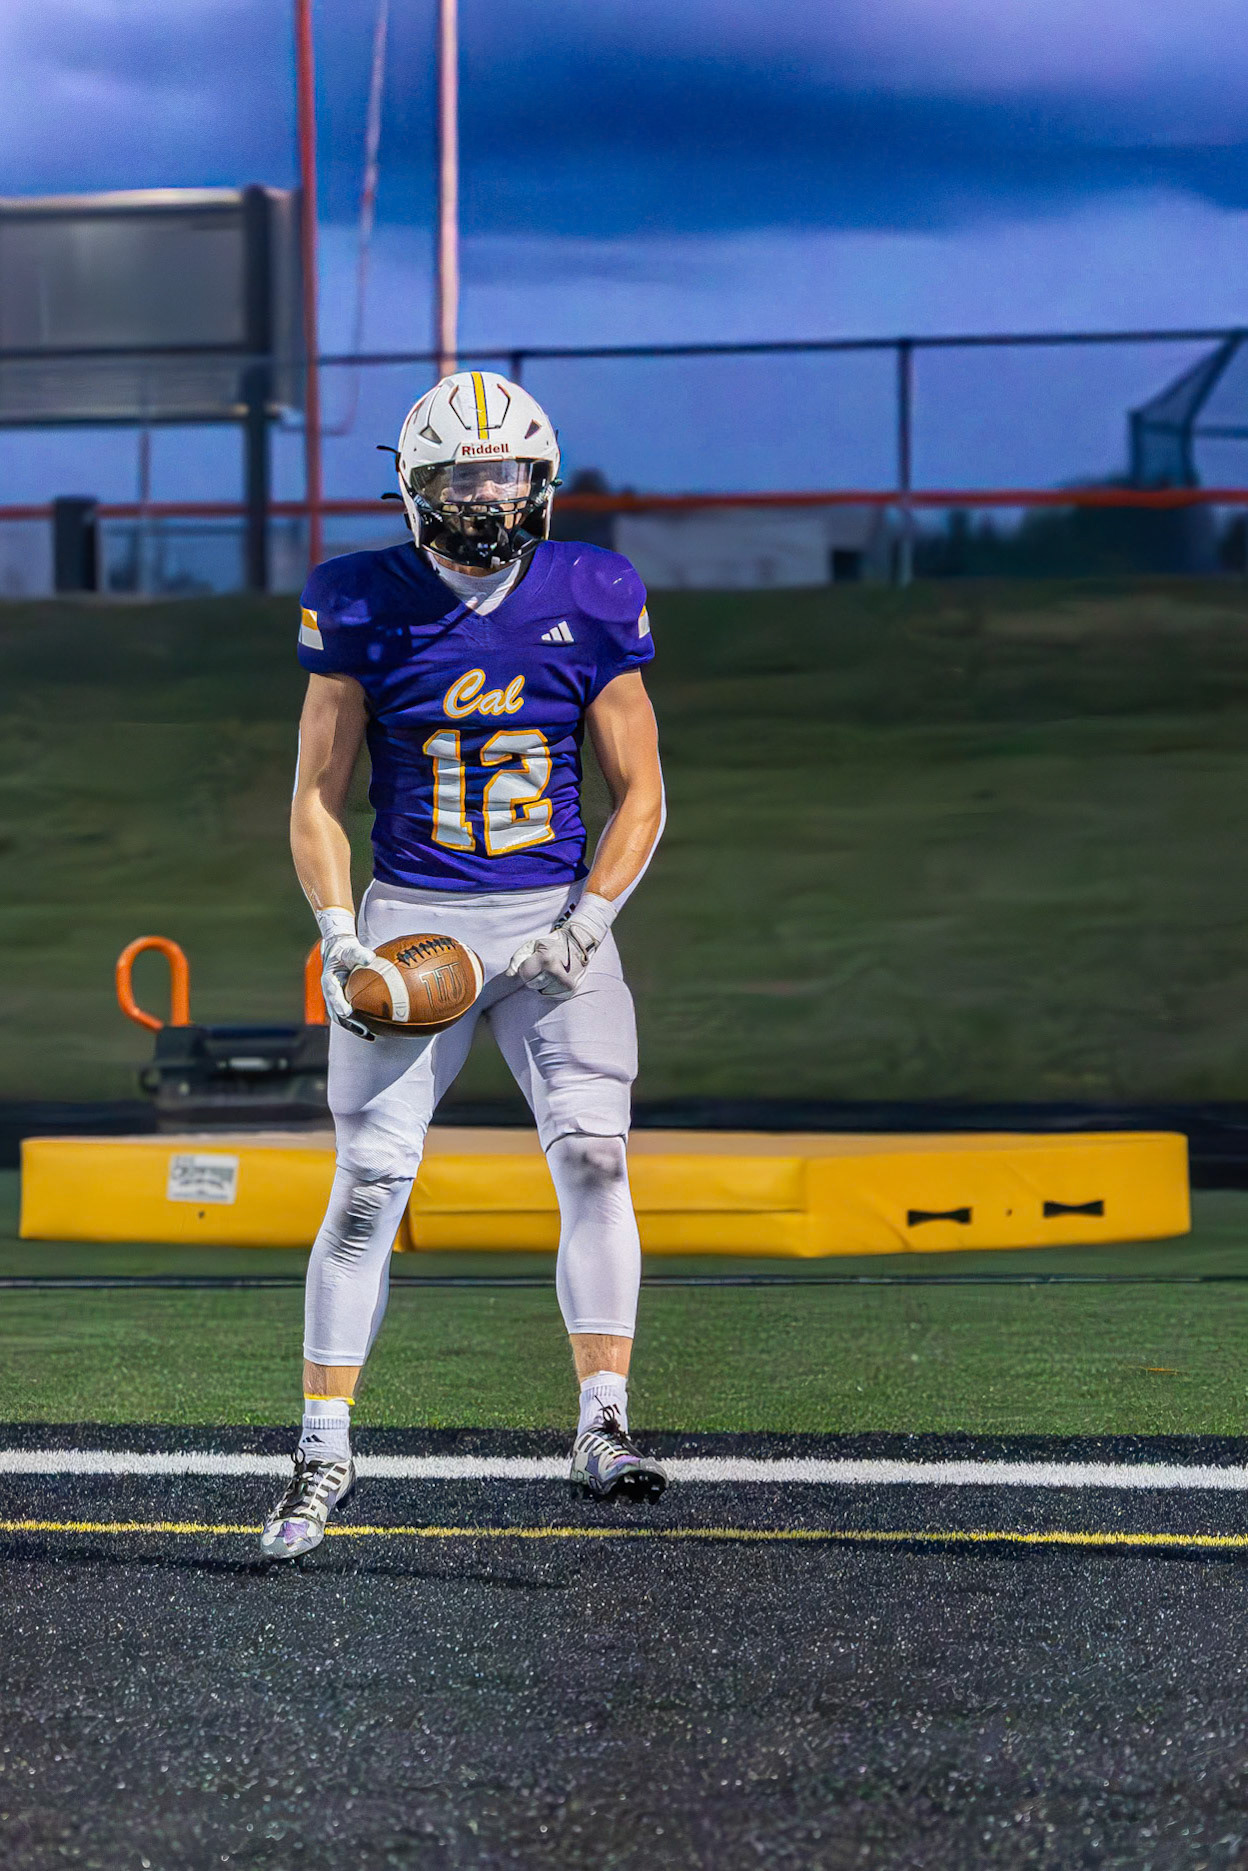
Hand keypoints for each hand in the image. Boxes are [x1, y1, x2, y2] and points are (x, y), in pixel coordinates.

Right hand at [315, 907, 377, 1039]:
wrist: (337, 951)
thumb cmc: (345, 950)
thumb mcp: (350, 949)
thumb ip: (358, 953)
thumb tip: (370, 957)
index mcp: (329, 980)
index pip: (332, 993)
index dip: (339, 1003)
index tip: (347, 1012)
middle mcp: (330, 992)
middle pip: (336, 1011)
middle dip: (348, 1023)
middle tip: (363, 1031)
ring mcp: (334, 999)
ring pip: (341, 1017)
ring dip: (353, 1027)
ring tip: (369, 1035)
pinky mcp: (341, 1002)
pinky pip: (347, 1016)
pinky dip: (357, 1024)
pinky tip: (371, 1030)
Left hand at [506, 893, 616, 999]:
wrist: (578, 942)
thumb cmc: (550, 944)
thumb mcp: (532, 945)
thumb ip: (517, 959)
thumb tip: (509, 975)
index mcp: (545, 958)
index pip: (525, 975)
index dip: (525, 969)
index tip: (532, 963)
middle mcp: (557, 971)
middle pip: (533, 985)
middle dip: (534, 978)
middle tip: (542, 967)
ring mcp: (566, 981)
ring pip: (543, 992)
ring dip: (543, 984)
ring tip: (550, 972)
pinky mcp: (571, 988)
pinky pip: (553, 995)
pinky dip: (552, 989)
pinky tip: (557, 978)